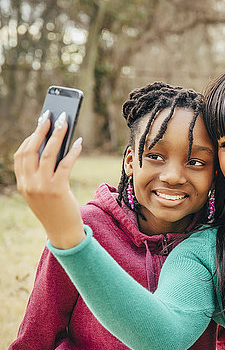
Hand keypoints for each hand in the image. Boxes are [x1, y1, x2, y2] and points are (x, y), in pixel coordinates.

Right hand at [14, 112, 85, 248]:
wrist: (63, 233)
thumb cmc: (56, 209)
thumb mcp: (43, 191)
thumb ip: (43, 172)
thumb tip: (55, 145)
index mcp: (22, 184)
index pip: (20, 156)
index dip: (30, 139)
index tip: (39, 127)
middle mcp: (29, 184)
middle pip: (32, 150)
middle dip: (41, 130)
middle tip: (51, 116)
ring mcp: (41, 187)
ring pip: (48, 154)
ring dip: (58, 135)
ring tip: (66, 123)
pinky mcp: (57, 190)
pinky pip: (65, 164)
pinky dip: (72, 151)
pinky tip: (79, 143)